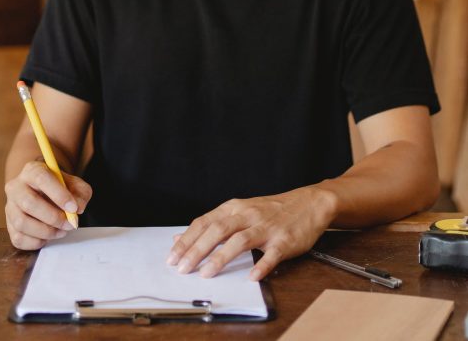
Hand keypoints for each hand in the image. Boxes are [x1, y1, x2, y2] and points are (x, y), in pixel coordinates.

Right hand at [5, 161, 92, 249]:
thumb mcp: (76, 186)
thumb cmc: (61, 189)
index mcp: (32, 170)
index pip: (41, 178)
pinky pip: (19, 238)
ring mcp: (9, 207)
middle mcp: (16, 187)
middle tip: (70, 224)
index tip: (74, 208)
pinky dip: (37, 241)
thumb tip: (78, 208)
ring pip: (22, 222)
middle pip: (28, 203)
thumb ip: (80, 194)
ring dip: (46, 231)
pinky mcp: (9, 225)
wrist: (45, 194)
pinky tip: (49, 236)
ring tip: (62, 231)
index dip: (58, 194)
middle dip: (53, 217)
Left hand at [166, 186, 337, 280]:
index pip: (204, 222)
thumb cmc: (270, 211)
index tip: (172, 257)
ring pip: (240, 241)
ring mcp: (266, 227)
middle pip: (217, 230)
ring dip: (220, 258)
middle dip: (197, 250)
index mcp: (234, 208)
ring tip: (206, 273)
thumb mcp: (238, 211)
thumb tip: (179, 238)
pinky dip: (261, 266)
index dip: (186, 240)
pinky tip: (251, 277)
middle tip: (182, 268)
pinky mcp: (285, 240)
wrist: (309, 203)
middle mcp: (247, 215)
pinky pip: (271, 254)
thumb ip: (211, 225)